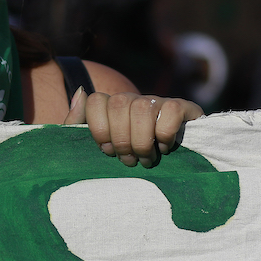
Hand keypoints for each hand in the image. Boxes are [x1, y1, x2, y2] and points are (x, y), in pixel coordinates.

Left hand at [64, 89, 202, 167]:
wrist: (172, 169)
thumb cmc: (126, 160)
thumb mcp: (96, 147)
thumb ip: (77, 122)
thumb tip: (81, 91)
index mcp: (110, 106)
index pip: (96, 100)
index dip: (99, 128)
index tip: (107, 150)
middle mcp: (133, 99)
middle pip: (119, 103)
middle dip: (122, 139)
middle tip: (129, 161)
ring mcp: (157, 101)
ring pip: (143, 107)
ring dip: (143, 141)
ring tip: (146, 159)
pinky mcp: (183, 107)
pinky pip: (171, 110)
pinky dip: (165, 133)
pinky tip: (165, 147)